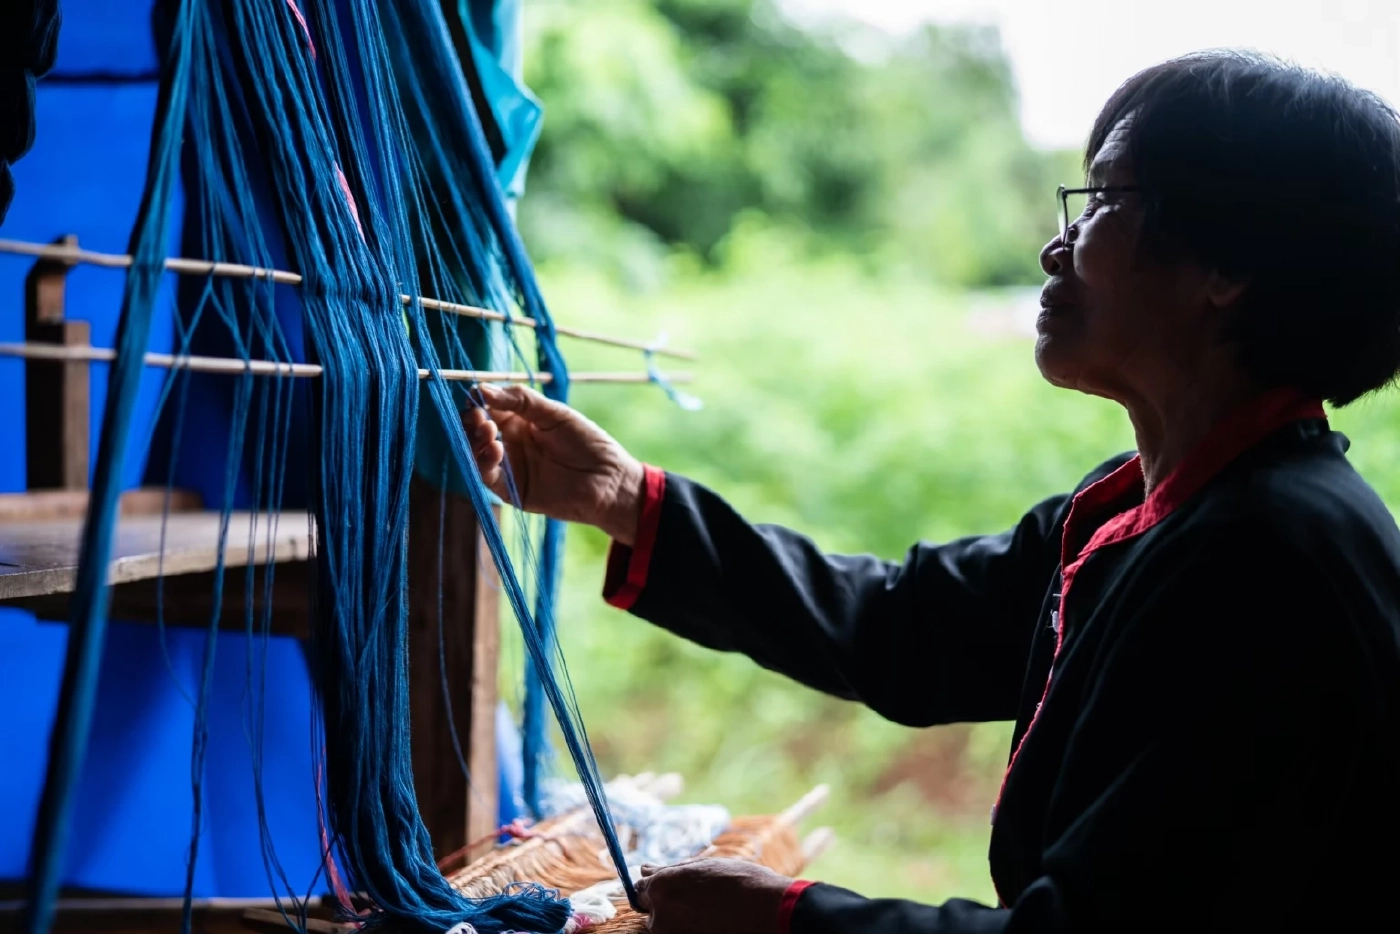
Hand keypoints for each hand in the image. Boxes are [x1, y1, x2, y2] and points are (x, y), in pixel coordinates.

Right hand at [463, 383, 646, 544]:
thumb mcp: (555, 414)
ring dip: (474, 439)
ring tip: (487, 428)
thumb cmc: (588, 443)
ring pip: (476, 452)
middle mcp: (511, 442)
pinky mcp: (512, 491)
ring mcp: (510, 466)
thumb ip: (521, 401)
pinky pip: (487, 477)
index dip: (478, 400)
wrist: (609, 481)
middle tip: (477, 413)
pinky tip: (495, 448)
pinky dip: (484, 462)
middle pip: (477, 430)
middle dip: (472, 420)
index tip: (474, 394)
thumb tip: (482, 388)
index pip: (489, 407)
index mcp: (521, 420)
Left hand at [635, 858, 792, 933]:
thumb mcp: (703, 865)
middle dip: (665, 904)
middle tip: (694, 899)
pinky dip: (688, 928)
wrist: (767, 909)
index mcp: (662, 884)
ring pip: (664, 925)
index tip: (669, 888)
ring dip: (677, 918)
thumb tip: (644, 869)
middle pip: (650, 909)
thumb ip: (670, 869)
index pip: (640, 888)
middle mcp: (660, 912)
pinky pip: (678, 932)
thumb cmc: (738, 881)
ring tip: (706, 910)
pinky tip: (709, 921)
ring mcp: (671, 933)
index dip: (655, 887)